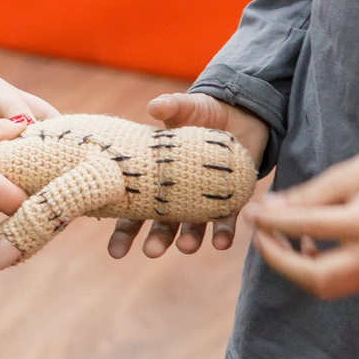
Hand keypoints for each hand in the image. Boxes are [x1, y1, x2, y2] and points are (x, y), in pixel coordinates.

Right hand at [107, 93, 270, 260]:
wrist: (242, 114)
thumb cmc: (205, 113)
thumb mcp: (187, 108)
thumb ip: (172, 106)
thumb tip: (154, 106)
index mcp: (158, 177)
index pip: (136, 209)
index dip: (124, 231)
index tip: (115, 252)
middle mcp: (178, 196)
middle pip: (161, 225)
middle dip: (156, 241)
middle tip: (150, 251)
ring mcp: (203, 201)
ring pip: (192, 229)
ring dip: (188, 241)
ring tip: (185, 247)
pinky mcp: (230, 200)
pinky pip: (225, 222)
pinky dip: (222, 234)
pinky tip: (220, 242)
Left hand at [242, 144, 358, 298]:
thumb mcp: (344, 174)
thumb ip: (305, 196)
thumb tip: (265, 209)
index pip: (309, 227)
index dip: (274, 222)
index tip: (250, 214)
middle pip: (316, 276)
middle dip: (279, 259)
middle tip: (258, 236)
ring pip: (324, 287)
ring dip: (292, 269)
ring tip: (275, 240)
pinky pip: (337, 284)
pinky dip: (312, 272)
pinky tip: (304, 246)